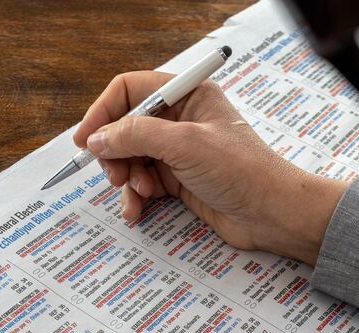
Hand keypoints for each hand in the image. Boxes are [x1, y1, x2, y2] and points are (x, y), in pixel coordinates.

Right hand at [73, 71, 348, 265]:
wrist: (272, 214)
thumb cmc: (242, 171)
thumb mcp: (184, 145)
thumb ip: (136, 136)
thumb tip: (97, 139)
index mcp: (188, 96)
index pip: (130, 91)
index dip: (104, 112)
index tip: (86, 140)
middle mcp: (182, 120)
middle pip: (126, 127)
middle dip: (115, 152)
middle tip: (116, 175)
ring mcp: (180, 152)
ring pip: (131, 159)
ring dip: (126, 178)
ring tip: (136, 194)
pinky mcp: (181, 181)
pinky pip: (144, 184)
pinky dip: (135, 197)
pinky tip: (136, 212)